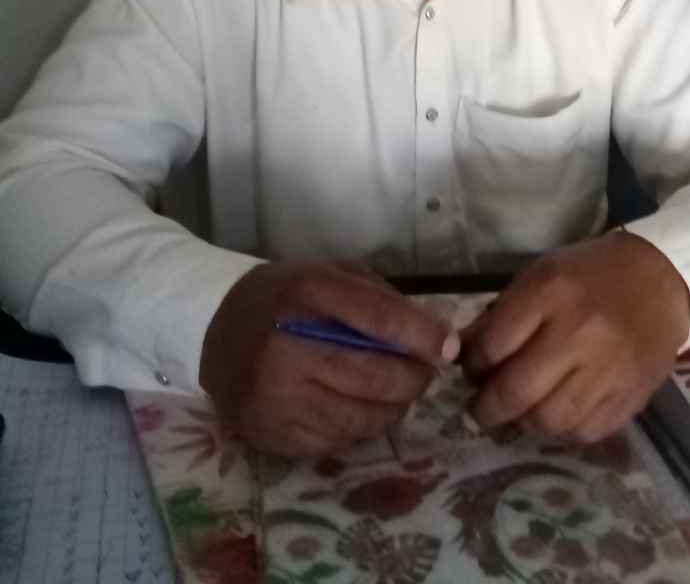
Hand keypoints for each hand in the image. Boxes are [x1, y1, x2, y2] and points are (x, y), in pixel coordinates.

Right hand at [199, 259, 458, 456]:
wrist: (213, 330)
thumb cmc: (284, 297)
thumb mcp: (327, 274)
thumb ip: (378, 297)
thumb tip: (430, 330)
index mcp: (307, 293)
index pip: (377, 317)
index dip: (421, 335)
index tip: (448, 347)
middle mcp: (287, 346)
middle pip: (374, 376)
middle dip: (414, 378)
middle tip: (425, 373)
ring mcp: (275, 396)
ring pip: (359, 418)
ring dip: (393, 409)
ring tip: (399, 394)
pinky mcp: (269, 433)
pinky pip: (334, 442)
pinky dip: (359, 428)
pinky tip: (360, 410)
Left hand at [459, 232, 689, 442]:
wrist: (660, 279)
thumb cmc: (591, 273)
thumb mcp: (541, 275)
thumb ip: (502, 314)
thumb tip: (464, 354)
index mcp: (551, 292)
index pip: (494, 345)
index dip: (473, 365)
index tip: (469, 371)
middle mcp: (579, 332)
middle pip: (517, 391)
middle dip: (486, 409)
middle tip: (477, 411)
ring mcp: (609, 369)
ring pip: (549, 421)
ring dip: (523, 424)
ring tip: (516, 415)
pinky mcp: (632, 395)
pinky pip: (585, 432)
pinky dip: (562, 432)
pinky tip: (554, 416)